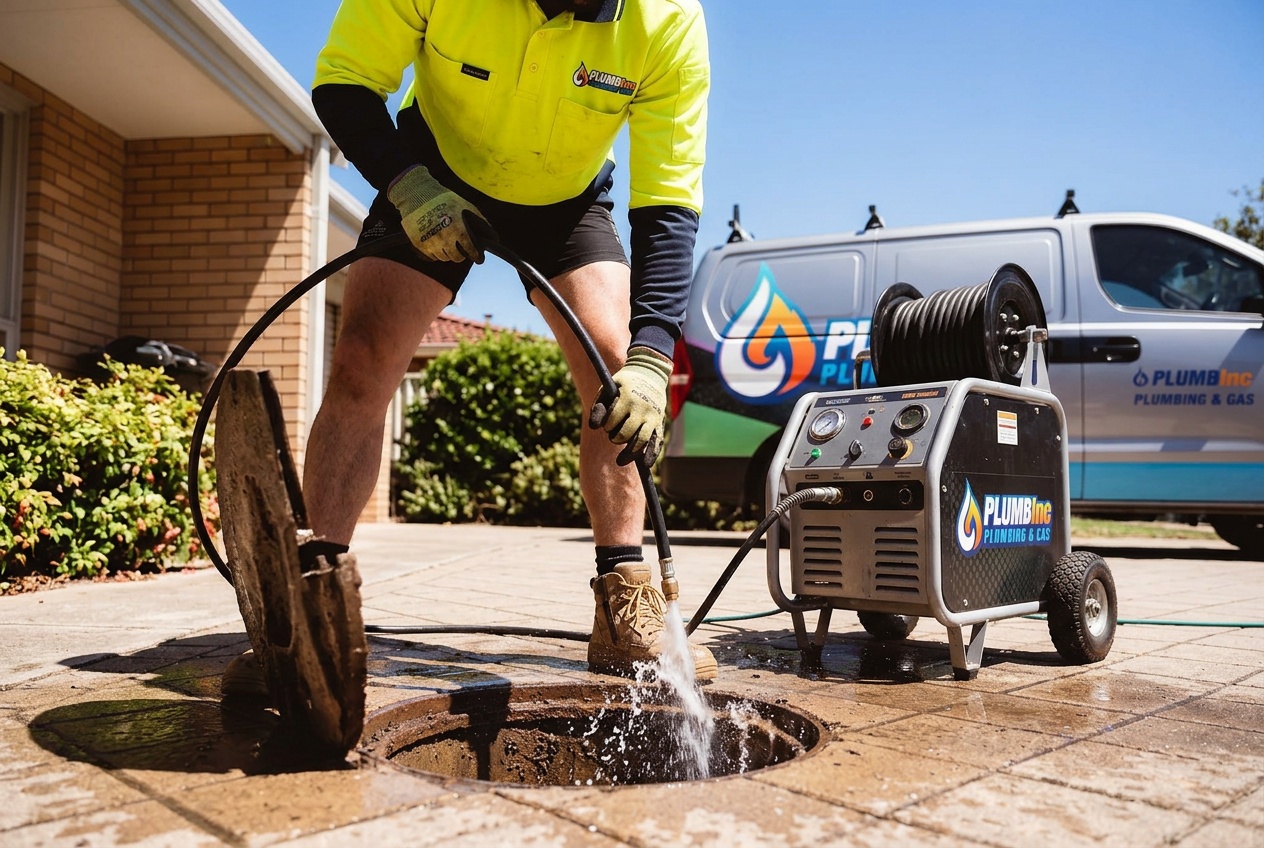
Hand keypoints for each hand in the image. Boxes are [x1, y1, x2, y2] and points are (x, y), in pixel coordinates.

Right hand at [387, 165, 487, 262]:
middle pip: (457, 258)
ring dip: (447, 252)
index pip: (471, 250)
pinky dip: (435, 252)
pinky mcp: (419, 244)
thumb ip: (479, 220)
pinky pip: (431, 257)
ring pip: (444, 258)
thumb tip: (493, 235)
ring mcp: (431, 243)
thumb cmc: (443, 199)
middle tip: (459, 247)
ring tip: (446, 242)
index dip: (476, 255)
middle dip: (460, 253)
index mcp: (458, 229)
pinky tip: (435, 242)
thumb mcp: (464, 205)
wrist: (416, 194)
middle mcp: (445, 238)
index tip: (478, 258)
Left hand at [589, 347, 671, 465]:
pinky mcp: (660, 423)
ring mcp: (653, 417)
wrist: (650, 373)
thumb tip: (593, 427)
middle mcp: (642, 408)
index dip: (607, 425)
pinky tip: (645, 464)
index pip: (612, 420)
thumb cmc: (624, 383)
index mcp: (627, 398)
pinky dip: (651, 454)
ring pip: (641, 441)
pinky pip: (657, 442)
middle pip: (626, 433)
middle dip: (616, 438)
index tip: (607, 423)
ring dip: (630, 452)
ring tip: (621, 459)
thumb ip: (599, 406)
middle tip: (614, 436)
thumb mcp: (609, 388)